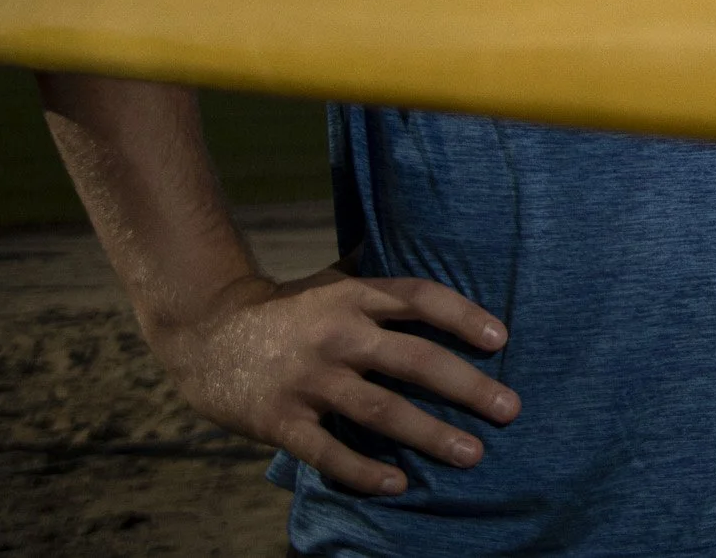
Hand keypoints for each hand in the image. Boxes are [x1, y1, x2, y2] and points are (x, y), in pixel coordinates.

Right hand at [150, 264, 518, 496]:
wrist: (204, 334)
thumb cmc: (287, 307)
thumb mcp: (332, 278)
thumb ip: (378, 268)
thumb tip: (429, 232)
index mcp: (353, 297)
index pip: (420, 299)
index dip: (463, 317)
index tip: (503, 340)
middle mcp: (337, 334)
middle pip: (414, 359)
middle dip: (468, 386)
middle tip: (511, 409)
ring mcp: (308, 380)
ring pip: (380, 410)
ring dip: (430, 434)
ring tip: (474, 454)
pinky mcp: (279, 420)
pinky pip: (327, 451)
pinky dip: (363, 471)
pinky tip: (398, 485)